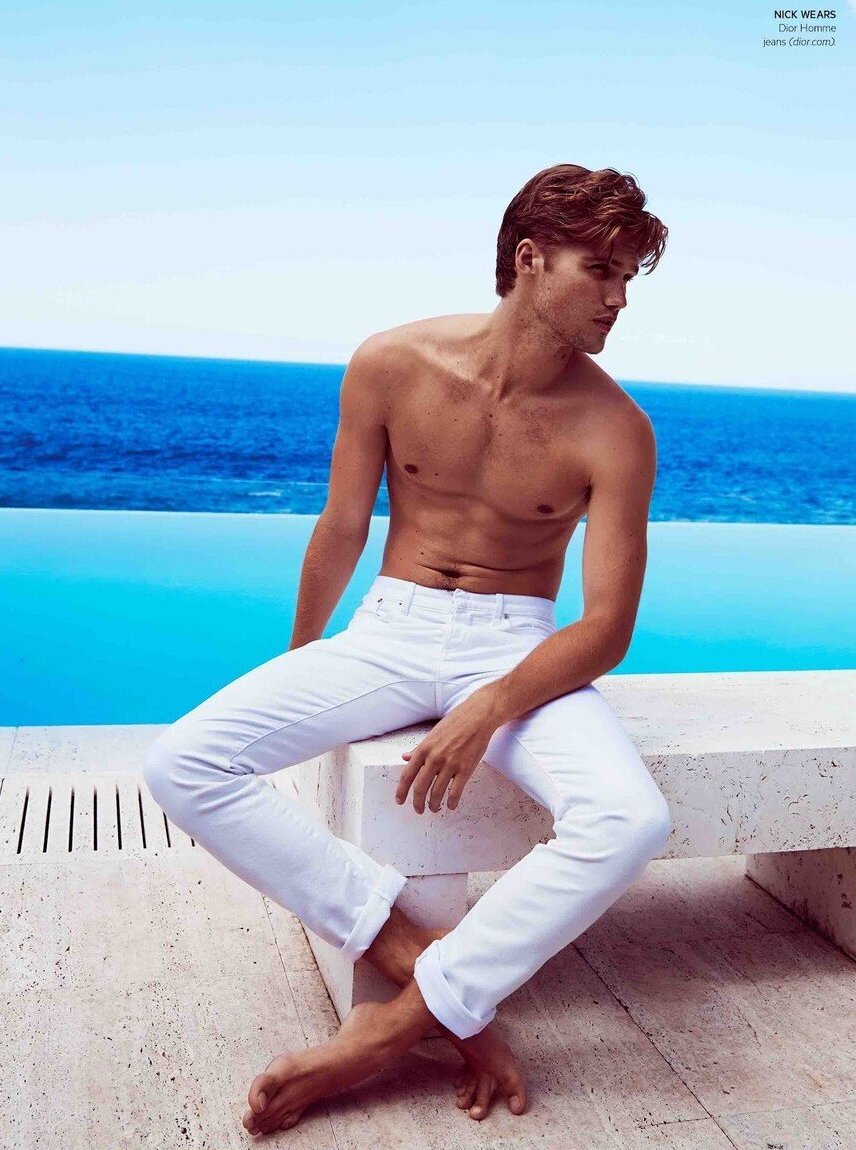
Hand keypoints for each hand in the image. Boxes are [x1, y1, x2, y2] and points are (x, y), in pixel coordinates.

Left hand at [395, 692, 497, 813]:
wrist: (478, 717)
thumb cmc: (455, 722)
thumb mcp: (432, 734)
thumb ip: (418, 748)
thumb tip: (405, 757)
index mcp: (424, 749)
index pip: (407, 775)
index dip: (402, 791)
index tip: (400, 801)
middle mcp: (434, 758)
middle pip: (420, 788)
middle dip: (417, 803)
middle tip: (418, 810)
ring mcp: (450, 764)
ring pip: (437, 793)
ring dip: (434, 805)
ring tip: (434, 809)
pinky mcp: (465, 769)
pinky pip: (455, 791)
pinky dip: (452, 802)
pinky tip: (451, 806)